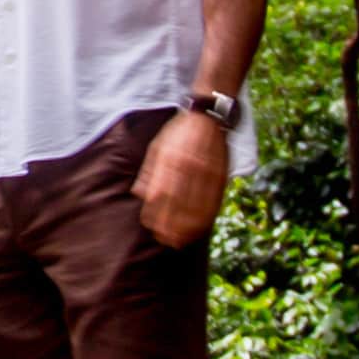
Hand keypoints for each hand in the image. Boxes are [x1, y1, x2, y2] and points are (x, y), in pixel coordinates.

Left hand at [133, 108, 233, 251]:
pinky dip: (205, 219)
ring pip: (196, 207)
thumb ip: (148, 172)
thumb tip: (138, 195)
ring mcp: (206, 173)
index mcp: (170, 161)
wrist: (207, 117)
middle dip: (170, 226)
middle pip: (178, 205)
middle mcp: (188, 169)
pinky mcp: (220, 177)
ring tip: (179, 241)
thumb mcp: (157, 147)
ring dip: (187, 228)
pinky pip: (213, 202)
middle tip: (164, 240)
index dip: (156, 215)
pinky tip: (198, 229)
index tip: (152, 228)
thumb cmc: (178, 133)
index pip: (160, 195)